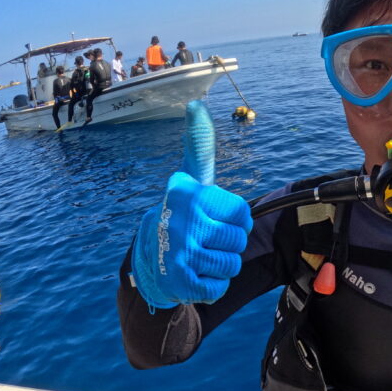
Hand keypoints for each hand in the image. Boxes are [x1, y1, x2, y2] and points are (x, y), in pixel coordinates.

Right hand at [131, 101, 251, 307]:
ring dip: (221, 264)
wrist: (150, 257)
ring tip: (200, 256)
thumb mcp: (191, 179)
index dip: (235, 219)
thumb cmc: (183, 214)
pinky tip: (195, 274)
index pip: (241, 212)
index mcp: (189, 193)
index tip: (215, 217)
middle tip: (205, 240)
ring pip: (232, 264)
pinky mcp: (182, 281)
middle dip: (228, 243)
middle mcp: (184, 219)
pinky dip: (213, 285)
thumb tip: (196, 105)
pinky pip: (221, 286)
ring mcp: (181, 252)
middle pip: (239, 239)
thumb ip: (199, 146)